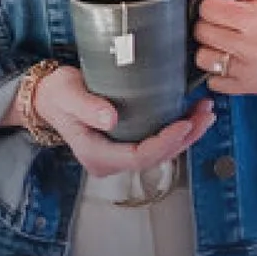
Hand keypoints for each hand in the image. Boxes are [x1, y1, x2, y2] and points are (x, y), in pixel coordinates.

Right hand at [30, 62, 214, 177]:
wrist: (49, 97)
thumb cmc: (57, 94)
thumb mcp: (68, 94)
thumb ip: (87, 107)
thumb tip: (111, 120)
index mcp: (96, 156)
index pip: (138, 157)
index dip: (164, 143)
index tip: (183, 124)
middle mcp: (111, 161)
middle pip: (156, 157)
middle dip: (185, 138)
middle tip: (205, 114)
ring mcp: (121, 154)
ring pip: (161, 152)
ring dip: (187, 134)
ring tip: (206, 113)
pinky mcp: (128, 143)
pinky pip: (158, 142)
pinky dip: (178, 129)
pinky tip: (192, 114)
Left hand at [179, 0, 256, 94]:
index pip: (206, 8)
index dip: (212, 4)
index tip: (226, 6)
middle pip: (202, 33)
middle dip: (210, 24)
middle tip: (229, 23)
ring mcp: (254, 70)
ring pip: (203, 59)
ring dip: (211, 48)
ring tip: (229, 41)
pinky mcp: (251, 85)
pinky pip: (213, 81)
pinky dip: (218, 70)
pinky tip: (234, 58)